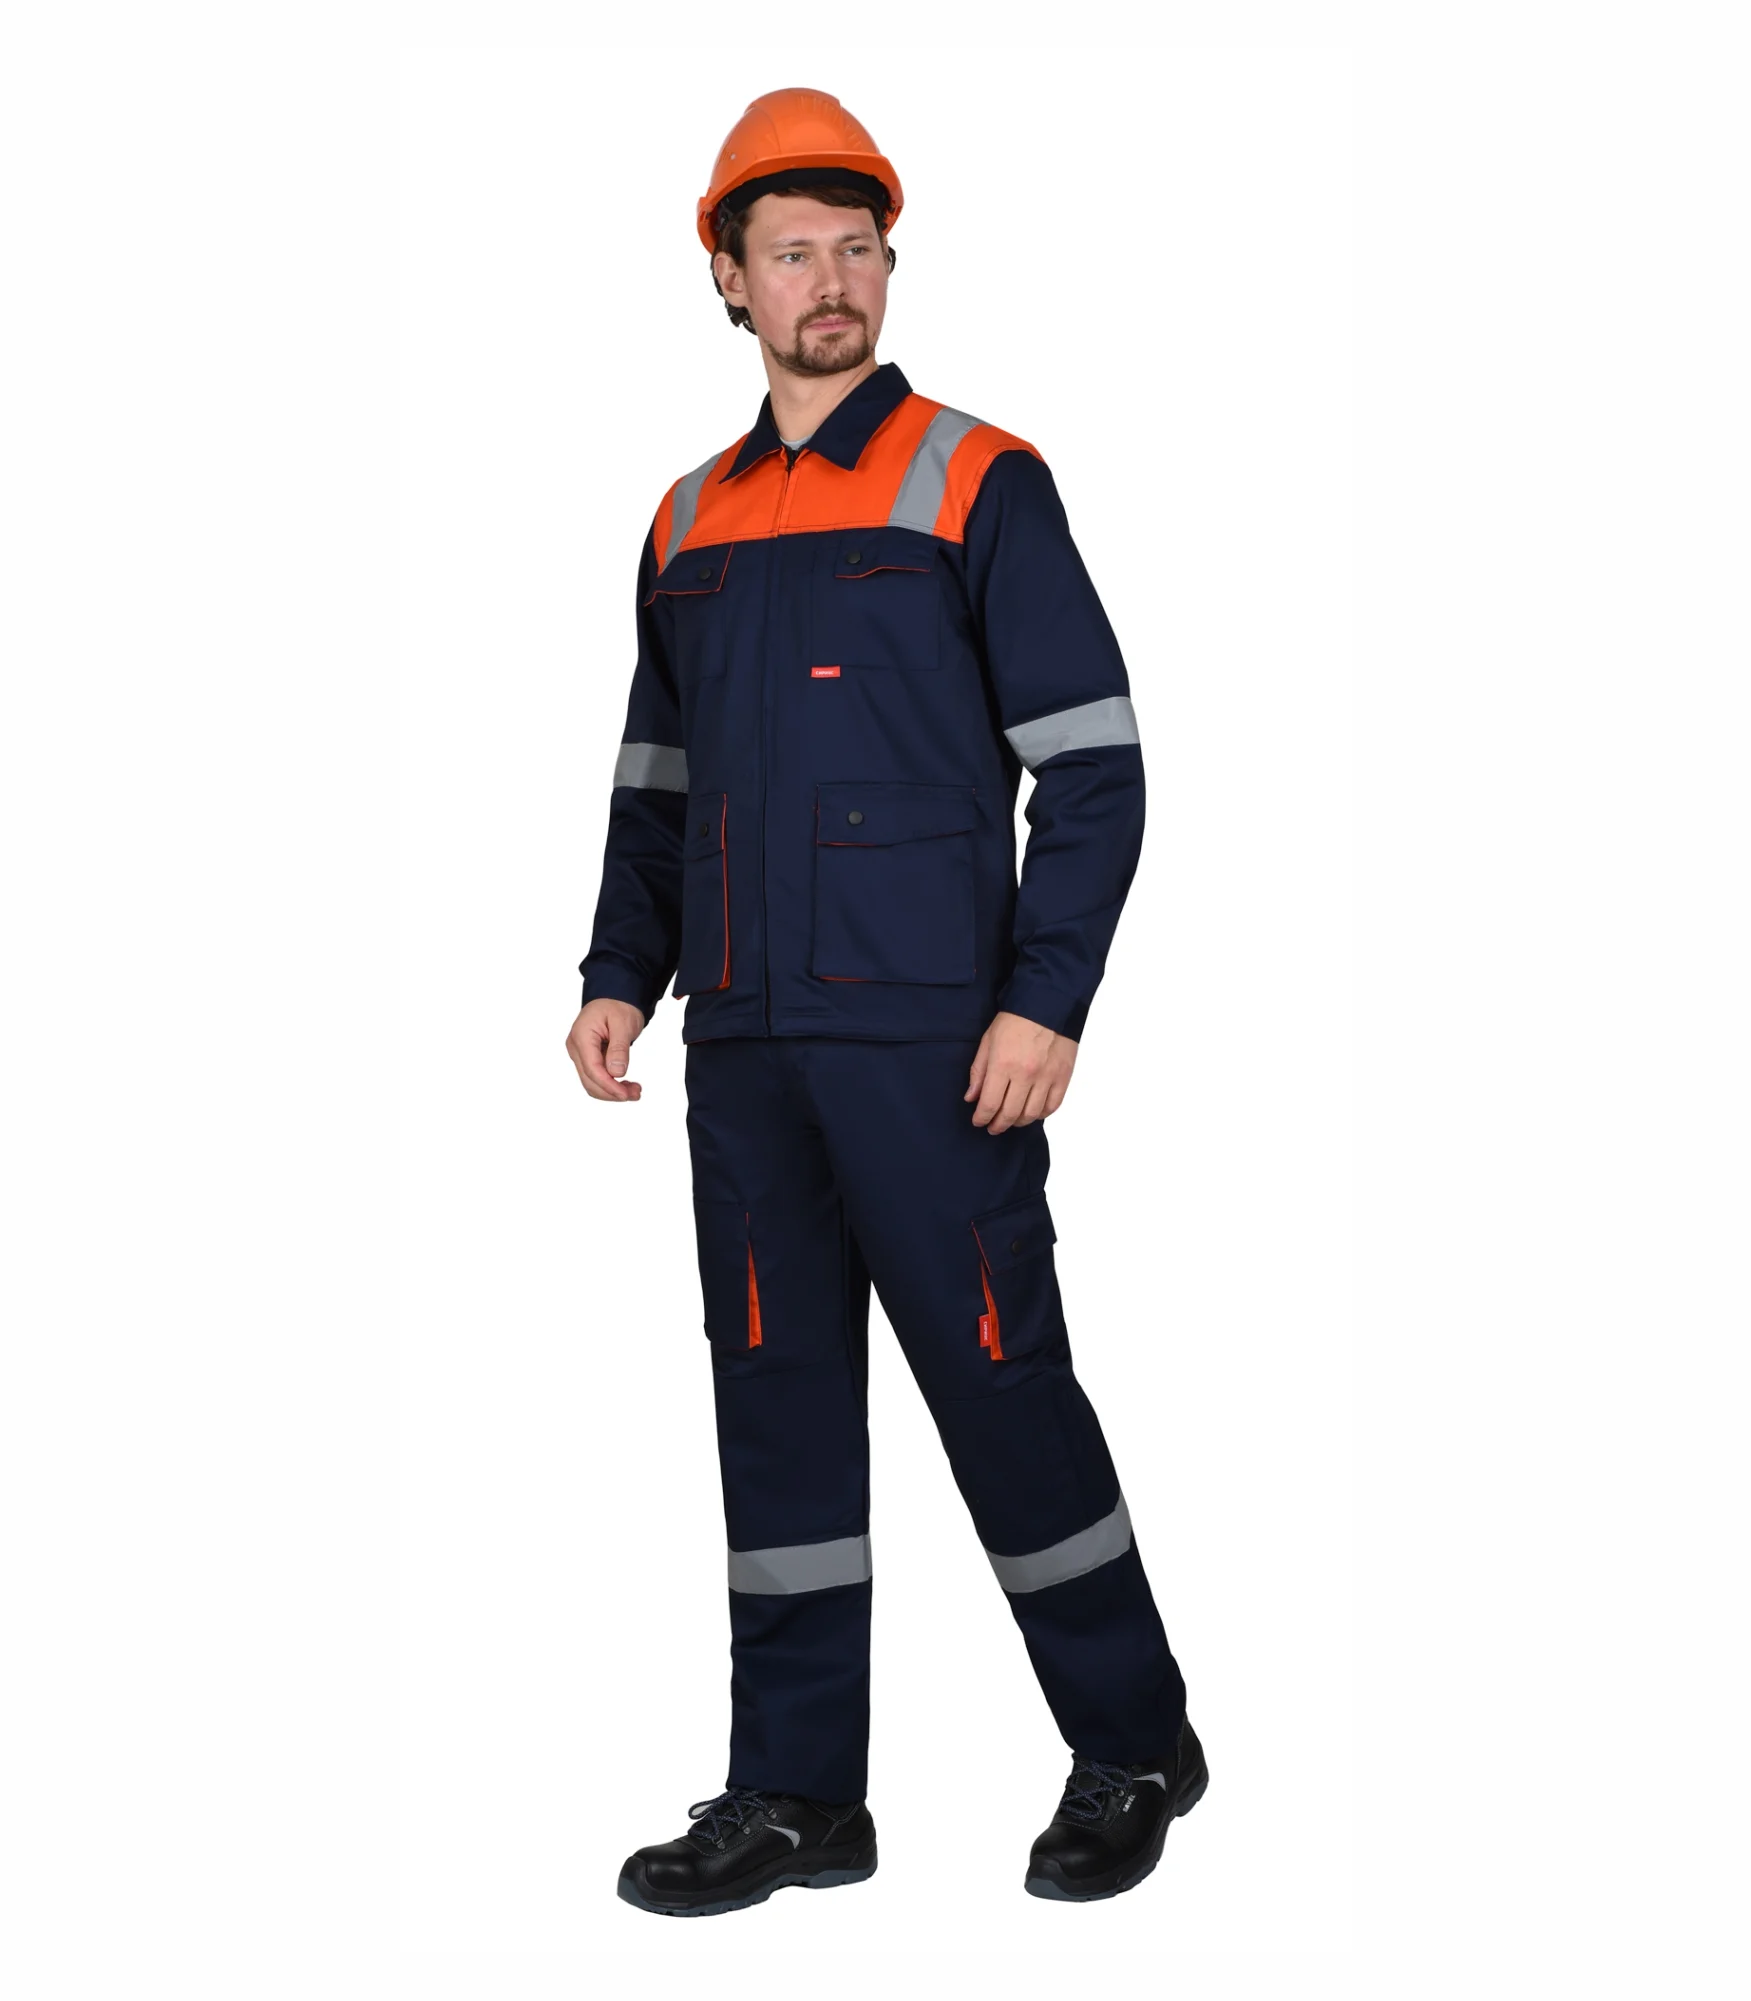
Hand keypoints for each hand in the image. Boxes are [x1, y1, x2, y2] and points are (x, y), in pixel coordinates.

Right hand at [566, 998, 647, 1101]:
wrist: (614, 996)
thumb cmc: (618, 1005)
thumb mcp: (623, 1023)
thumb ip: (619, 1048)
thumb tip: (616, 1072)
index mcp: (582, 1036)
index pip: (592, 1069)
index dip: (609, 1086)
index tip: (626, 1094)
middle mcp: (576, 1047)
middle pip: (590, 1080)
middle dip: (612, 1092)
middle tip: (636, 1094)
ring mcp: (580, 1053)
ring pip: (592, 1082)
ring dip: (611, 1091)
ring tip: (634, 1091)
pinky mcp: (587, 1057)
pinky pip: (596, 1076)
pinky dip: (610, 1084)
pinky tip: (626, 1085)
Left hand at [964, 1011, 1077, 1131]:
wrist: (1048, 1004)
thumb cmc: (1015, 1020)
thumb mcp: (988, 1041)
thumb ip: (979, 1071)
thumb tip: (971, 1097)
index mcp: (1003, 1065)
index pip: (990, 1104)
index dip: (981, 1118)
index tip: (978, 1121)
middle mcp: (1026, 1074)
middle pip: (1010, 1114)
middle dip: (998, 1125)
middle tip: (992, 1127)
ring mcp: (1047, 1077)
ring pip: (1032, 1114)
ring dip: (1018, 1122)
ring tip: (1011, 1121)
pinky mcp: (1063, 1077)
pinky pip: (1052, 1106)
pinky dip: (1041, 1114)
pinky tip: (1032, 1112)